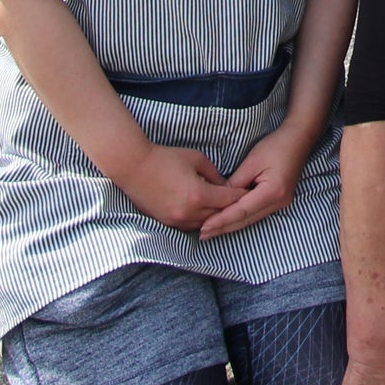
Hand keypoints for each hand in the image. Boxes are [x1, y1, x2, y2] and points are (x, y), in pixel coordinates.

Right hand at [112, 143, 239, 232]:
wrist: (133, 167)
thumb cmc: (165, 158)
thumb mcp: (196, 158)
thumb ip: (214, 174)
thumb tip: (223, 185)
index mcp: (199, 195)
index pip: (229, 200)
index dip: (241, 196)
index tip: (250, 192)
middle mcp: (189, 212)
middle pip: (219, 215)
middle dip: (230, 208)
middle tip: (242, 201)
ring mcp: (176, 220)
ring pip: (205, 224)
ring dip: (215, 216)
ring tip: (224, 208)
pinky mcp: (166, 222)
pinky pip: (190, 226)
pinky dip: (200, 220)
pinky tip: (205, 212)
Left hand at [197, 123, 312, 238]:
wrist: (299, 140)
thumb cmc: (276, 146)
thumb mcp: (252, 161)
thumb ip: (235, 182)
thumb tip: (218, 198)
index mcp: (273, 191)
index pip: (242, 211)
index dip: (222, 220)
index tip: (204, 227)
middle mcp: (279, 202)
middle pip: (246, 220)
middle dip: (223, 227)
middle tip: (202, 234)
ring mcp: (281, 204)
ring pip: (250, 220)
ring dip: (230, 226)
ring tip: (210, 231)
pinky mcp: (279, 202)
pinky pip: (255, 214)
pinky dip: (240, 219)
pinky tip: (227, 222)